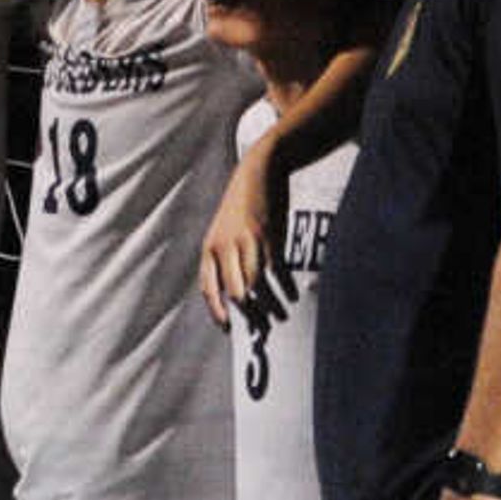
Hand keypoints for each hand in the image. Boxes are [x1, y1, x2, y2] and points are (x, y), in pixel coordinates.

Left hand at [201, 134, 287, 328]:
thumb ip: (227, 258)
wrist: (258, 170)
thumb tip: (239, 292)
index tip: (227, 328)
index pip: (209, 288)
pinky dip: (284, 285)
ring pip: (256, 285)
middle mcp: (224, 247)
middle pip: (234, 292)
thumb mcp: (224, 231)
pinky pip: (276, 268)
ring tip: (278, 317)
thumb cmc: (241, 206)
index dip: (217, 311)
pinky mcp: (268, 235)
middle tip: (260, 329)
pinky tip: (291, 296)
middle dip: (248, 314)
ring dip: (268, 305)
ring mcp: (246, 242)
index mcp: (209, 249)